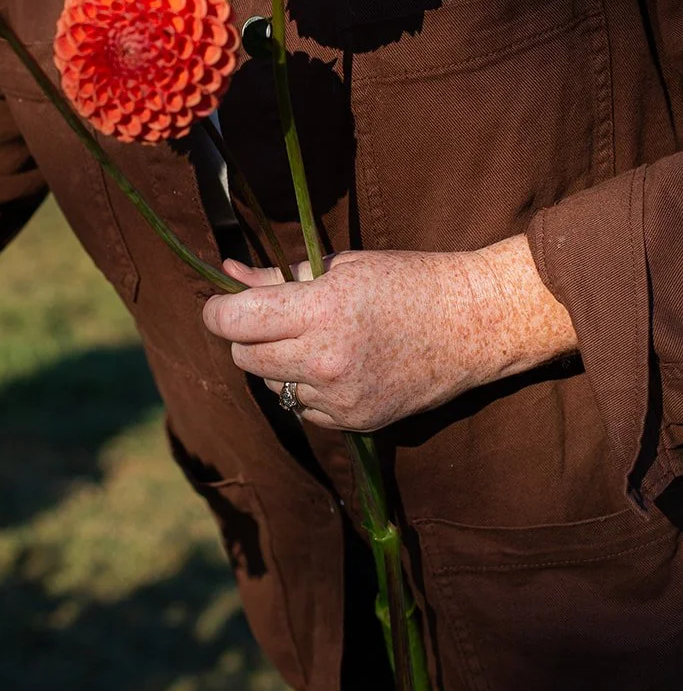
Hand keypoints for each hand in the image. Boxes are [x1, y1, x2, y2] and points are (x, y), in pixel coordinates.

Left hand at [201, 236, 577, 430]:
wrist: (473, 324)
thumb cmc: (406, 281)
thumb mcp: (340, 266)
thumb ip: (276, 276)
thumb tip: (226, 273)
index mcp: (320, 312)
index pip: (233, 322)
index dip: (217, 310)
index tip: (221, 303)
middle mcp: (324, 362)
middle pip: (244, 357)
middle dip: (247, 335)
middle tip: (272, 316)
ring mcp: (340, 399)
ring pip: (272, 384)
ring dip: (278, 363)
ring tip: (316, 338)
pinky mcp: (356, 423)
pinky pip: (303, 408)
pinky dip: (307, 388)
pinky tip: (339, 364)